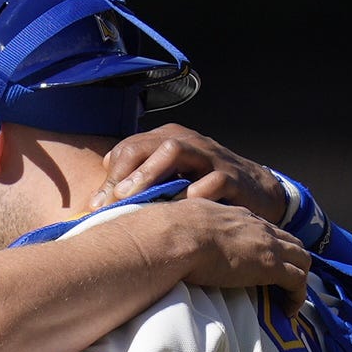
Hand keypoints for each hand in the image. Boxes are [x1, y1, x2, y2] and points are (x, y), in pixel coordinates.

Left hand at [98, 124, 301, 226]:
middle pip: (149, 144)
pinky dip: (193, 193)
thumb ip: (135, 188)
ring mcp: (209, 157)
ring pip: (176, 150)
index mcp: (167, 140)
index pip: (130, 147)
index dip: (111, 175)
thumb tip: (95, 203)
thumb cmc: (203, 188)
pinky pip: (211, 180)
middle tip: (112, 200)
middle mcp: (187, 142)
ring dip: (152, 172)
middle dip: (127, 171)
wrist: (257, 191)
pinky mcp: (232, 178)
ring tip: (135, 197)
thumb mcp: (169, 183)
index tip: (97, 205)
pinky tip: (177, 211)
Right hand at [151, 198, 311, 301]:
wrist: (175, 237)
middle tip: (285, 283)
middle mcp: (257, 227)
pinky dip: (298, 296)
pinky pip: (298, 282)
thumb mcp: (182, 223)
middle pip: (290, 241)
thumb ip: (186, 230)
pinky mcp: (271, 267)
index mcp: (236, 216)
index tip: (263, 264)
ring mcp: (268, 246)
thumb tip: (168, 241)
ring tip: (290, 299)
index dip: (269, 246)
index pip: (263, 229)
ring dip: (299, 278)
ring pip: (302, 259)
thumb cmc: (169, 233)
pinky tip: (289, 311)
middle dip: (293, 260)